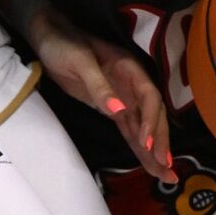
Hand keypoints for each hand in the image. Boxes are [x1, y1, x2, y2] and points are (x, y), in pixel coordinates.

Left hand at [28, 8, 171, 181]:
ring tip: (166, 176)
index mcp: (129, 69)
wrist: (48, 38)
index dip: (152, 121)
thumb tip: (120, 111)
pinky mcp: (110, 107)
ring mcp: (122, 97)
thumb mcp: (80, 62)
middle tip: (167, 169)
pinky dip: (138, 146)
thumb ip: (100, 87)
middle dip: (161, 141)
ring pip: (143, 126)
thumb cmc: (64, 45)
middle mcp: (131, 84)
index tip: (148, 144)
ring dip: (153, 150)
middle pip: (152, 115)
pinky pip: (129, 129)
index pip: (149, 97)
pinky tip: (148, 162)